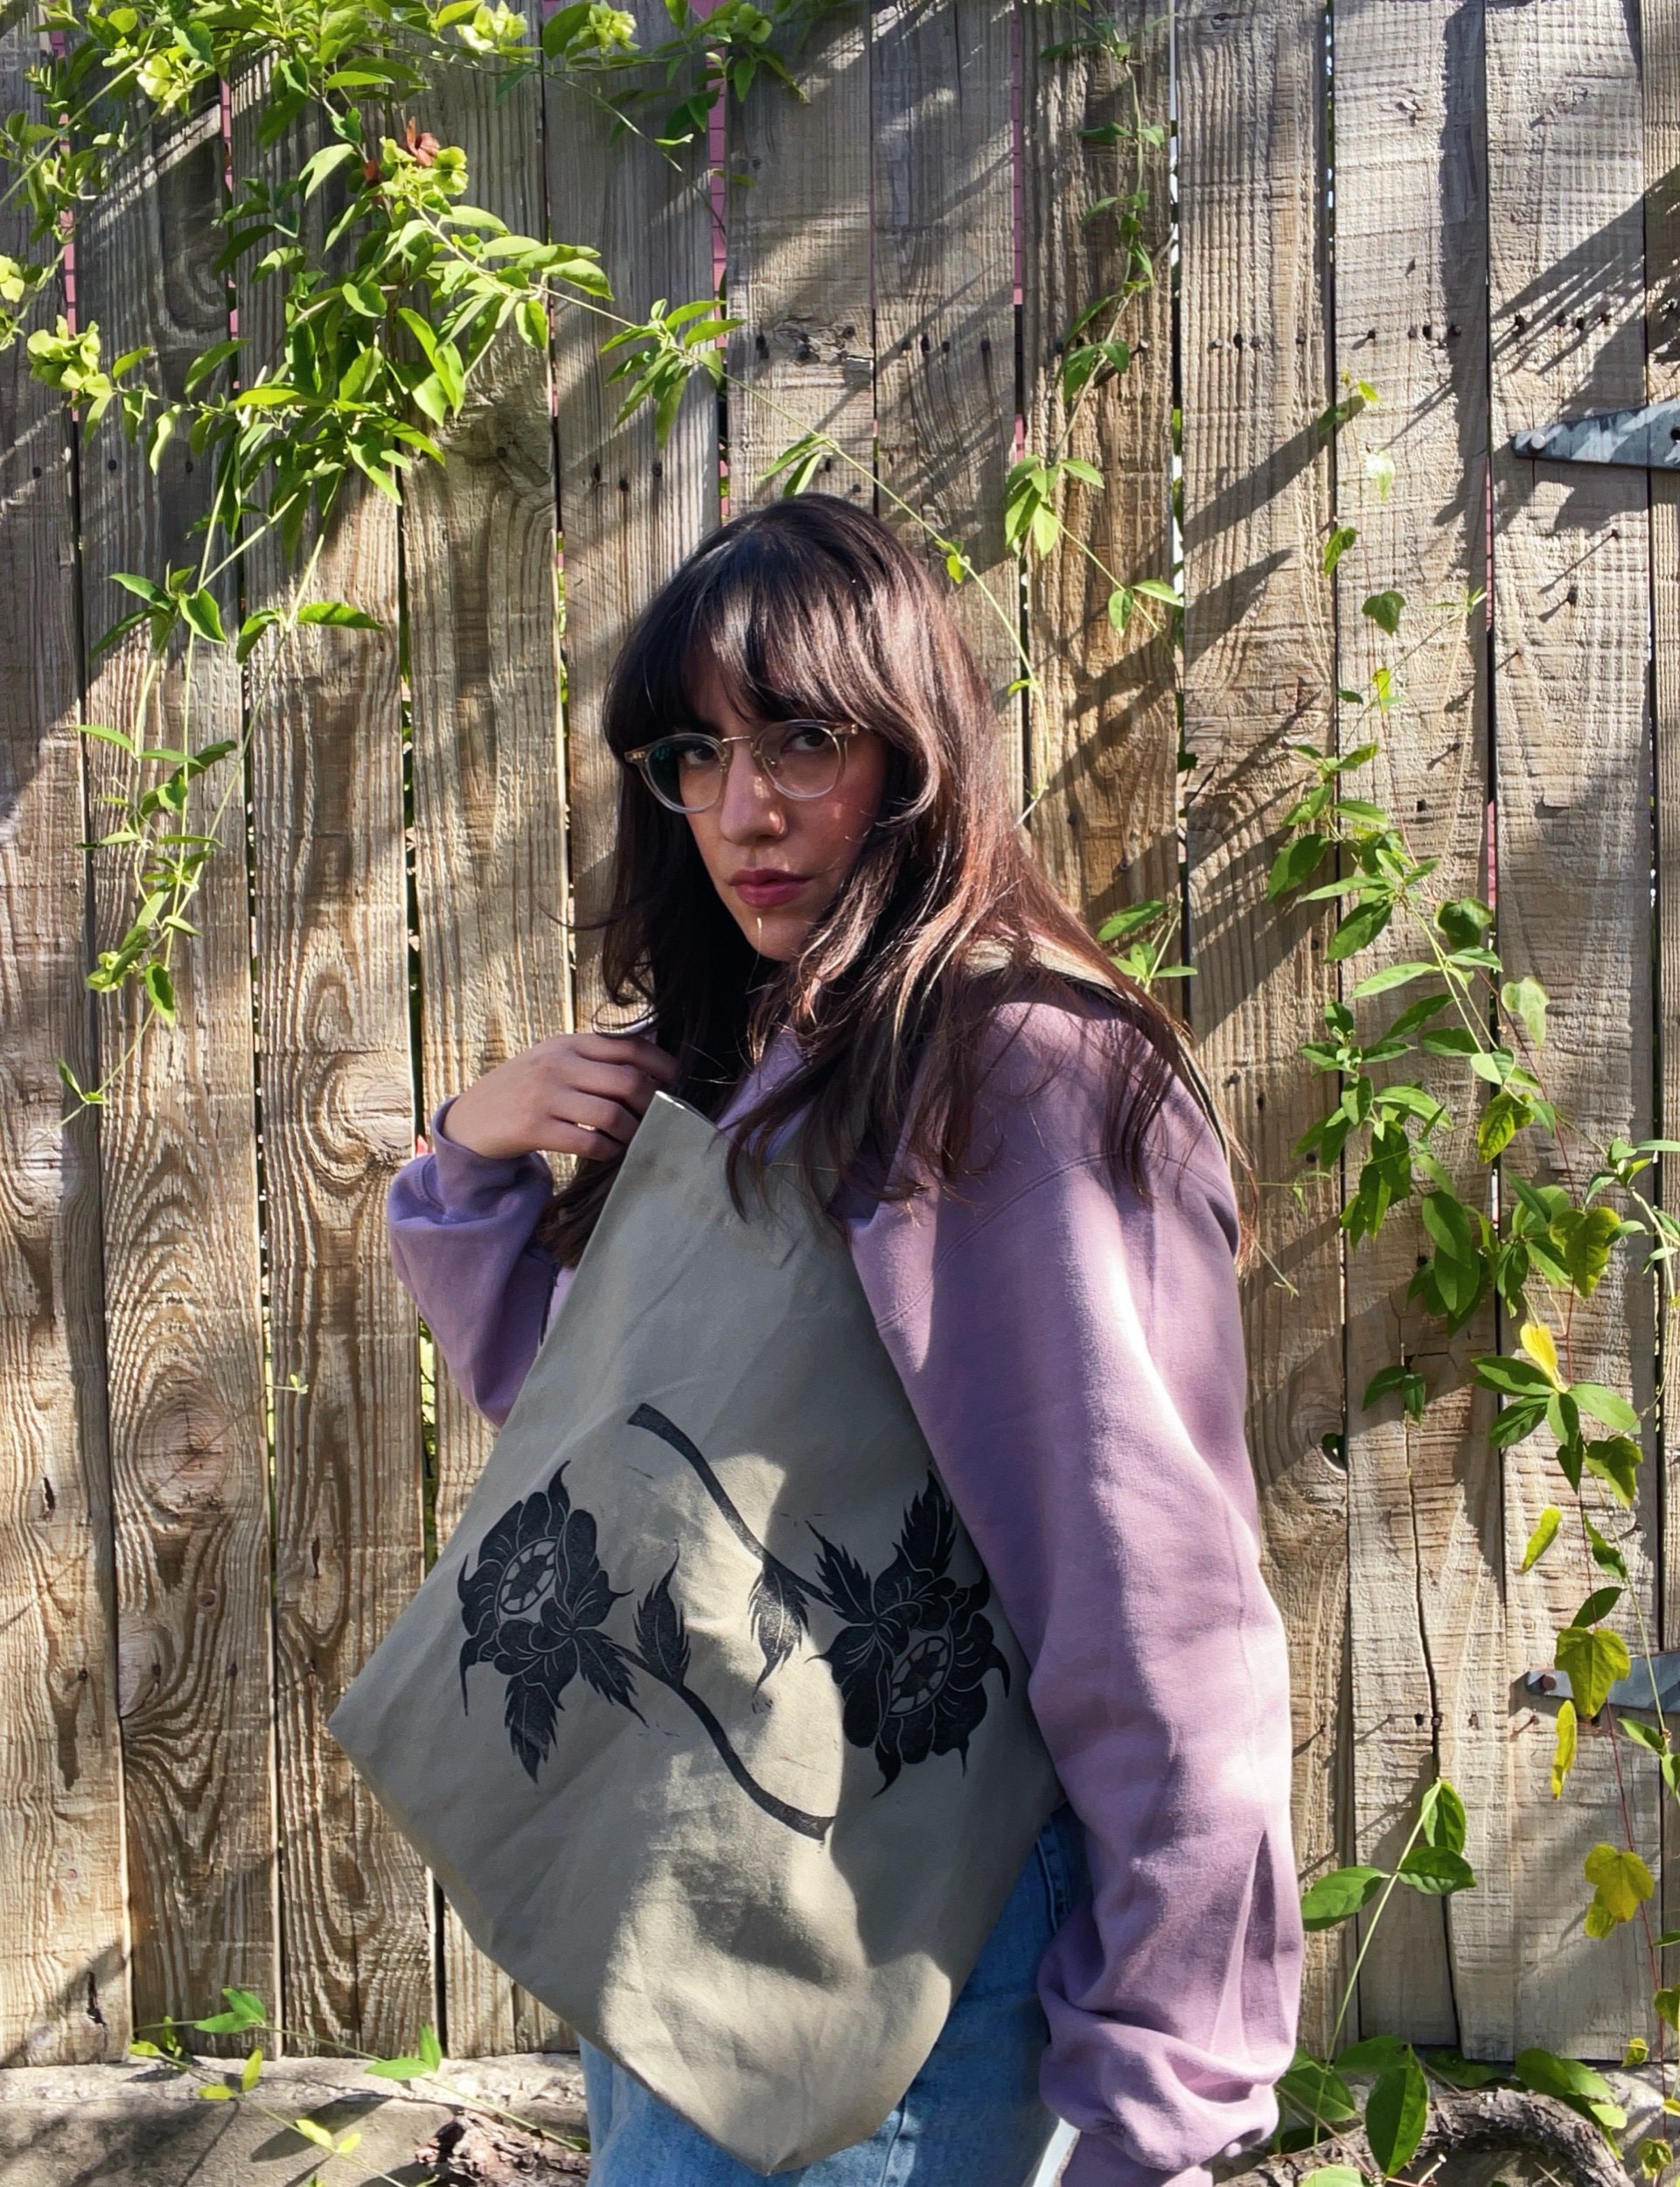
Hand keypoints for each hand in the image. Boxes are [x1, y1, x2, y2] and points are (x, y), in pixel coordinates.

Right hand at [440, 1031, 679, 1163]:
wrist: (470, 1118)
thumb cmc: (523, 1089)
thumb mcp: (553, 1060)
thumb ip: (592, 1058)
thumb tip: (650, 1067)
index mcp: (568, 1043)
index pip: (628, 1046)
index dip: (661, 1063)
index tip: (675, 1081)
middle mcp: (558, 1064)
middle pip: (628, 1081)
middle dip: (652, 1104)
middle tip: (657, 1119)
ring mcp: (544, 1095)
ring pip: (612, 1114)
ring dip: (632, 1132)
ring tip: (634, 1139)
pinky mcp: (533, 1128)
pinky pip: (587, 1141)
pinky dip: (608, 1150)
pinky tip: (609, 1152)